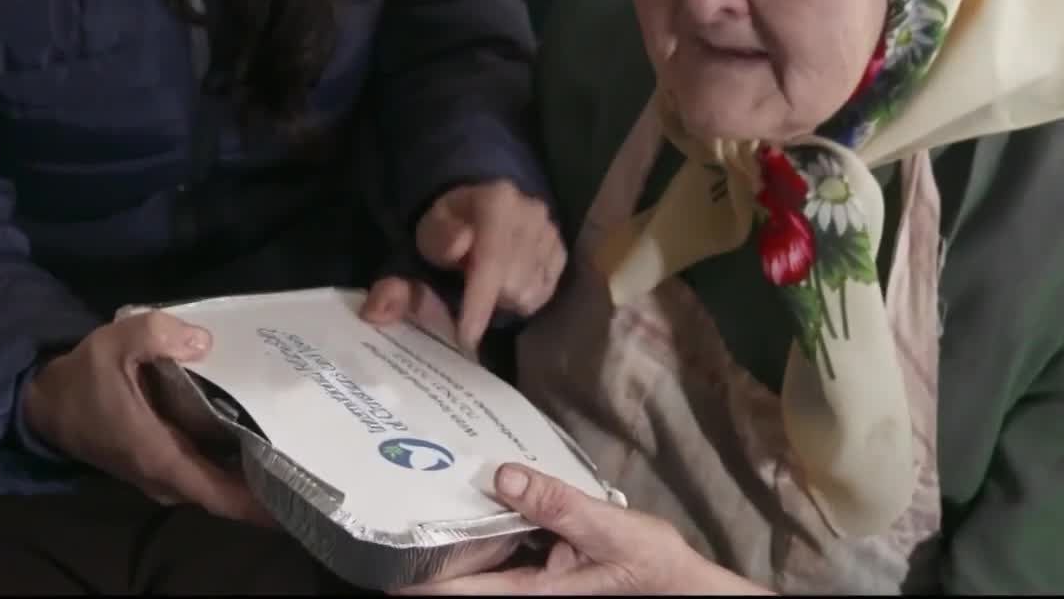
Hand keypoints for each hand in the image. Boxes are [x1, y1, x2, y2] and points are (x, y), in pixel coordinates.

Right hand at [22, 310, 273, 526]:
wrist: (46, 402)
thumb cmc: (83, 377)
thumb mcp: (116, 342)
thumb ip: (158, 334)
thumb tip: (203, 341)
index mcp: (159, 457)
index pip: (218, 495)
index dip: (257, 503)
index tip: (294, 499)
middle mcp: (163, 476)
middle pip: (225, 492)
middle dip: (264, 485)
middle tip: (309, 461)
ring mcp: (160, 474)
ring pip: (214, 482)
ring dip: (248, 473)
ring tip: (293, 448)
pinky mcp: (158, 463)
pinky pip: (202, 471)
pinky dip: (228, 462)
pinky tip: (255, 436)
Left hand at [363, 180, 564, 355]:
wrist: (479, 207)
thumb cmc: (447, 227)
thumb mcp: (417, 245)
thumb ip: (398, 279)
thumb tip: (382, 309)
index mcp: (496, 201)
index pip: (491, 261)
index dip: (478, 303)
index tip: (465, 339)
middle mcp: (532, 212)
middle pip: (511, 283)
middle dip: (486, 298)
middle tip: (465, 286)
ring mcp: (550, 232)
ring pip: (528, 293)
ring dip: (503, 300)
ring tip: (486, 283)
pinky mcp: (560, 251)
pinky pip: (542, 294)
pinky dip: (521, 298)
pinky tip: (505, 284)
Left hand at [396, 464, 771, 595]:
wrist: (681, 583)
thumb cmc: (649, 564)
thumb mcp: (607, 528)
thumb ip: (556, 503)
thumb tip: (503, 476)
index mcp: (532, 593)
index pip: (460, 591)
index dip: (417, 578)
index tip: (382, 552)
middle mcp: (525, 591)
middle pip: (464, 575)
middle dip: (433, 544)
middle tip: (400, 499)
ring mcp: (534, 580)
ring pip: (483, 559)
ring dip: (460, 531)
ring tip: (428, 489)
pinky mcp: (545, 566)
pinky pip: (507, 546)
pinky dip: (492, 524)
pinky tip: (486, 492)